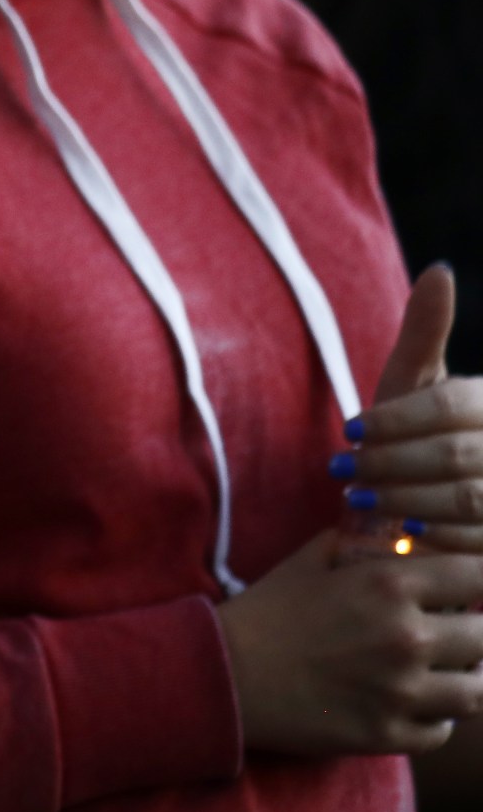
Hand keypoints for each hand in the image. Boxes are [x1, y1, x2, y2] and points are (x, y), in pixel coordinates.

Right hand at [219, 530, 482, 753]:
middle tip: (460, 631)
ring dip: (469, 678)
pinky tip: (420, 706)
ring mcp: (400, 692)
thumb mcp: (307, 561)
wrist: (222, 674)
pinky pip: (443, 731)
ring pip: (476, 691)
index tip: (472, 587)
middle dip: (477, 630)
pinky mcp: (387, 734)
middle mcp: (406, 638)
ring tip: (452, 672)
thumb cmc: (264, 613)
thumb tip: (392, 534)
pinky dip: (438, 718)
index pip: (477, 575)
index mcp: (389, 585)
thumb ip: (356, 542)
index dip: (480, 579)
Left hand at [341, 265, 482, 550]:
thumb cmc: (415, 434)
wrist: (432, 499)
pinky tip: (403, 533)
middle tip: (343, 473)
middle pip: (453, 453)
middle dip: (390, 464)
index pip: (448, 407)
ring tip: (362, 501)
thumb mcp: (415, 383)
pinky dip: (437, 537)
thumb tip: (439, 270)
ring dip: (406, 500)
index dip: (394, 421)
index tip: (349, 432)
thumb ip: (424, 333)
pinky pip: (479, 542)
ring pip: (468, 498)